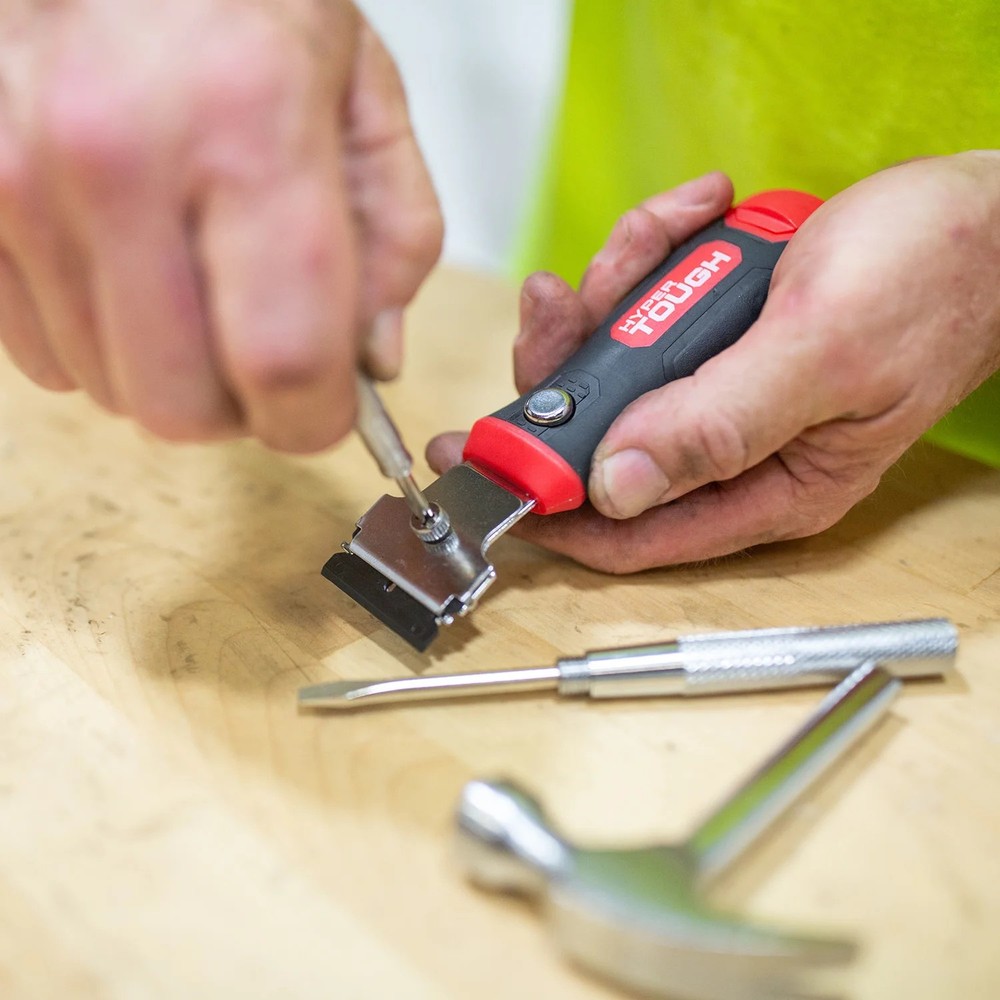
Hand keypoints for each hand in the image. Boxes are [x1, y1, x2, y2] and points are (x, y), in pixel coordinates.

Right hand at [0, 0, 441, 450]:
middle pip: (181, 404)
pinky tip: (131, 271)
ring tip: (194, 285)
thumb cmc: (250, 2)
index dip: (316, 419)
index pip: (283, 357)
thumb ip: (394, 241)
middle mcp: (114, 154)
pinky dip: (99, 341)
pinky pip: (40, 354)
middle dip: (239, 408)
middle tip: (261, 355)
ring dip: (168, 371)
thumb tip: (372, 362)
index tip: (328, 411)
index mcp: (246, 123)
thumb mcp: (366, 97)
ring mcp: (19, 179)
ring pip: (107, 389)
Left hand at [428, 155, 999, 570]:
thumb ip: (718, 423)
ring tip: (662, 232)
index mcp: (767, 489)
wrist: (980, 214)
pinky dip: (654, 257)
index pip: (628, 530)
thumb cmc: (929, 281)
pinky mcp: (719, 342)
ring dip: (616, 292)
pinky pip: (652, 311)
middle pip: (604, 437)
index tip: (478, 462)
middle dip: (571, 364)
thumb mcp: (821, 353)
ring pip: (618, 365)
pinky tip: (696, 213)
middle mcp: (735, 454)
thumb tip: (616, 486)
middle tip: (559, 298)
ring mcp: (723, 395)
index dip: (546, 504)